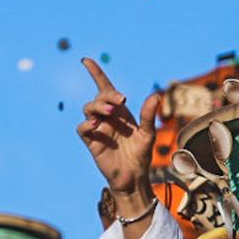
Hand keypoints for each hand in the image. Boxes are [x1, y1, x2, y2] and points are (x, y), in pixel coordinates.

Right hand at [76, 58, 160, 219]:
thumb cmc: (141, 155)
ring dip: (98, 106)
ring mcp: (97, 128)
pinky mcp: (91, 141)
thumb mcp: (148, 135)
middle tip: (121, 101)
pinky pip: (82, 128)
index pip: (104, 87)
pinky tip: (96, 126)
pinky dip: (86, 124)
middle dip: (108, 95)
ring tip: (111, 113)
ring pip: (89, 109)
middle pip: (99, 96)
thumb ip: (149, 116)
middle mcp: (106, 117)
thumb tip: (156, 95)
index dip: (95, 73)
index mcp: (119, 111)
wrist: (133, 178)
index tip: (86, 60)